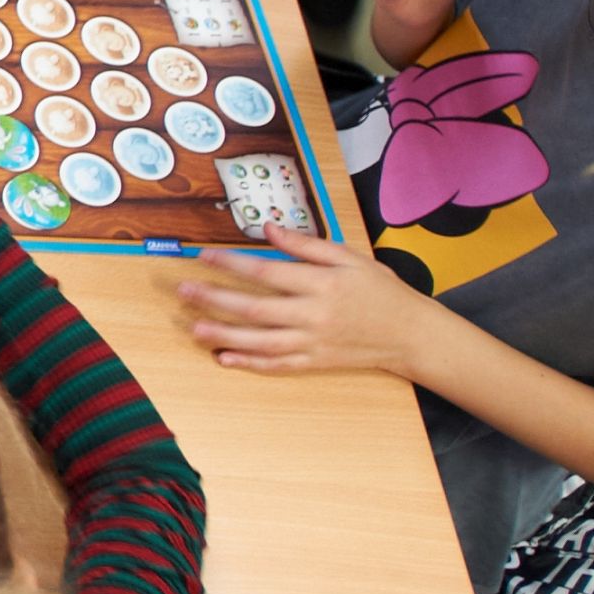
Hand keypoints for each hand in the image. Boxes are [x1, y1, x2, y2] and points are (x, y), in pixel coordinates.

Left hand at [178, 229, 438, 378]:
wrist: (410, 334)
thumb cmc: (381, 291)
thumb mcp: (350, 258)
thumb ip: (307, 244)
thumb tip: (269, 228)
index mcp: (322, 284)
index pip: (268, 272)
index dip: (232, 264)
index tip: (203, 257)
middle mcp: (314, 315)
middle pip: (256, 308)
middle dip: (216, 299)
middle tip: (184, 291)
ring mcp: (313, 343)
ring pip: (260, 341)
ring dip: (224, 335)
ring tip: (194, 328)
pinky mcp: (315, 363)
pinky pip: (277, 366)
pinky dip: (250, 364)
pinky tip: (225, 358)